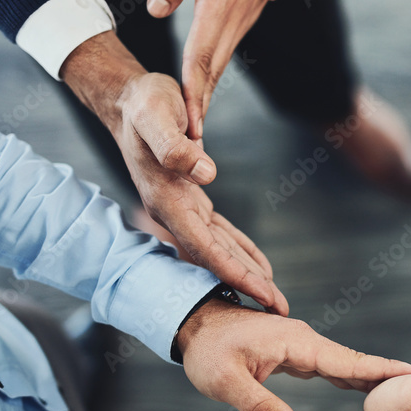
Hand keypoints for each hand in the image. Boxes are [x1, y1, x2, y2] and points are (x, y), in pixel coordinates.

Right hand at [115, 72, 288, 313]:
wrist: (130, 100)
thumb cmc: (145, 105)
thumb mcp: (157, 117)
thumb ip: (175, 147)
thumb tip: (207, 174)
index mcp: (166, 200)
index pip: (205, 246)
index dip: (233, 272)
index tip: (261, 292)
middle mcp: (173, 212)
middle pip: (214, 258)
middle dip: (247, 285)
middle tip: (280, 310)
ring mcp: (182, 208)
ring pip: (219, 249)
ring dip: (245, 274)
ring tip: (273, 298)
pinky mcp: (191, 198)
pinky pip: (220, 232)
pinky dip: (239, 250)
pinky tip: (257, 266)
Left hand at [147, 0, 293, 141]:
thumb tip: (155, 10)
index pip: (202, 55)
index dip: (192, 93)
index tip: (188, 125)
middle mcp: (238, 12)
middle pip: (213, 67)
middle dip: (200, 106)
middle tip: (190, 143)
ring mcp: (247, 12)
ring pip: (222, 59)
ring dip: (207, 91)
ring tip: (195, 123)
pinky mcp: (249, 6)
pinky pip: (228, 45)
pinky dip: (214, 70)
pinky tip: (205, 82)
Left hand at [177, 300, 410, 410]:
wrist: (193, 322)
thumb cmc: (208, 351)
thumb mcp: (226, 382)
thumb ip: (258, 406)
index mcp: (297, 343)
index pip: (347, 360)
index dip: (380, 369)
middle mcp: (303, 339)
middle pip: (351, 359)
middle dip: (383, 371)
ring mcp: (298, 343)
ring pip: (340, 361)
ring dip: (367, 372)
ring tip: (397, 384)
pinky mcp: (290, 349)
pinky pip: (326, 363)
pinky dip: (346, 372)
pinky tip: (356, 382)